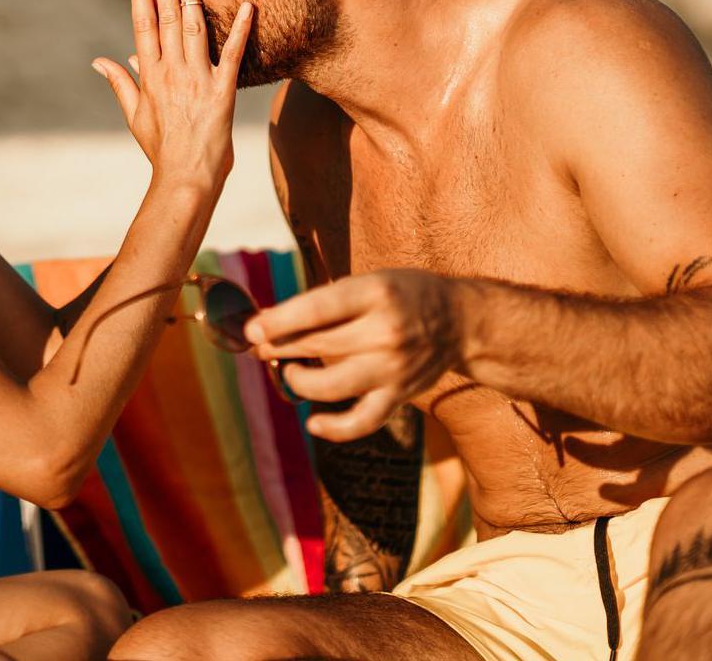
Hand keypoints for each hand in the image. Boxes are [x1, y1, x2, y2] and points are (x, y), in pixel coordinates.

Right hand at [93, 0, 252, 189]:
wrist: (185, 178)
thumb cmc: (161, 149)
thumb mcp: (135, 115)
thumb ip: (121, 83)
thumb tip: (101, 61)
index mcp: (149, 75)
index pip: (142, 25)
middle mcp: (170, 72)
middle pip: (165, 18)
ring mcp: (196, 80)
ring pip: (192, 27)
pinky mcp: (222, 92)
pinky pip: (231, 55)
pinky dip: (240, 30)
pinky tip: (248, 6)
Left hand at [243, 269, 461, 441]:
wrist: (460, 321)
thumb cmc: (403, 295)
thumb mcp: (370, 282)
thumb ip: (328, 301)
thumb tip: (271, 324)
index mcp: (376, 293)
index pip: (319, 309)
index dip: (280, 321)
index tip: (251, 329)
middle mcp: (386, 332)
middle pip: (319, 345)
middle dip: (280, 348)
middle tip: (260, 347)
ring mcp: (393, 368)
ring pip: (331, 386)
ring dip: (299, 382)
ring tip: (289, 372)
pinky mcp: (399, 395)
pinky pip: (361, 421)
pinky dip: (333, 428)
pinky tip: (313, 422)